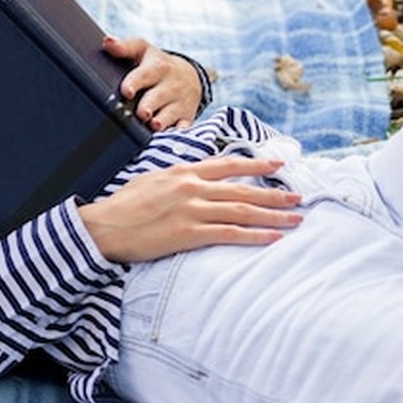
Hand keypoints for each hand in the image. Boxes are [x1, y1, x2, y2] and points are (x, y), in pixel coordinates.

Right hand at [78, 155, 302, 262]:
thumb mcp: (151, 179)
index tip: (279, 164)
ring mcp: (192, 211)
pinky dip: (255, 236)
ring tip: (295, 219)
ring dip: (273, 215)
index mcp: (183, 172)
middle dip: (275, 193)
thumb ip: (177, 178)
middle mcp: (192, 188)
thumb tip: (195, 177)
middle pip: (243, 189)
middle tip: (298, 197)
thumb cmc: (123, 205)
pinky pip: (230, 234)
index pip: (228, 164)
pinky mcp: (189, 234)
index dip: (257, 164)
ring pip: (242, 211)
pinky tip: (273, 238)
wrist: (104, 227)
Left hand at [104, 36, 201, 130]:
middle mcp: (170, 84)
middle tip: (142, 113)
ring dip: (163, 121)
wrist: (188, 77)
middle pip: (159, 96)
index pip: (145, 73)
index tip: (126, 91)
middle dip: (149, 105)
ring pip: (172, 113)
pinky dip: (178, 134)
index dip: (135, 82)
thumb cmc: (155, 65)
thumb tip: (107, 42)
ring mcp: (180, 102)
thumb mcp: (142, 51)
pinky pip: (184, 128)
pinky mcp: (186, 117)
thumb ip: (124, 48)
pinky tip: (170, 139)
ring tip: (154, 126)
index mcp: (157, 67)